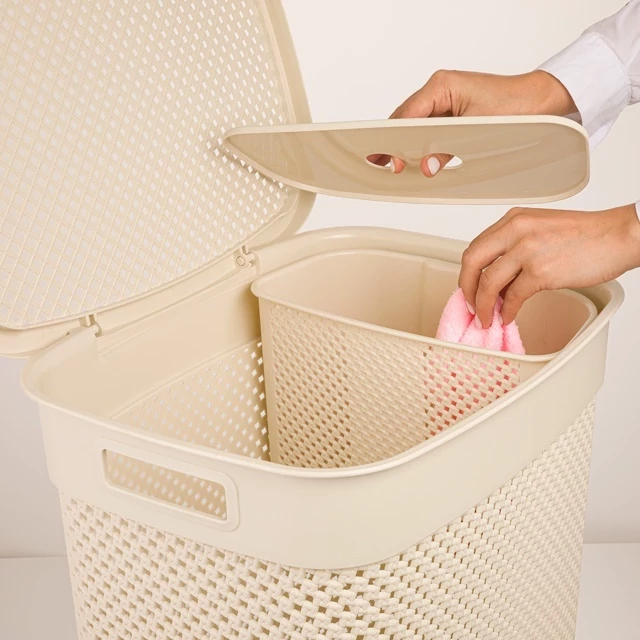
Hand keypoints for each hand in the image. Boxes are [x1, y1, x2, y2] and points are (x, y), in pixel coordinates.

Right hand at [370, 69, 576, 175]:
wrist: (540, 101)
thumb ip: (446, 148)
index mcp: (441, 86)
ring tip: (400, 165)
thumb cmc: (517, 106)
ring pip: (414, 126)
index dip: (396, 140)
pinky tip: (419, 158)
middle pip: (405, 120)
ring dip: (408, 146)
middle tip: (390, 166)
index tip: (390, 159)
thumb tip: (426, 166)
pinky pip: (428, 129)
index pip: (407, 115)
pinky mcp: (451, 112)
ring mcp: (443, 101)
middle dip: (397, 145)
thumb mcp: (477, 131)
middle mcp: (439, 91)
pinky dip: (422, 145)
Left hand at [460, 204, 639, 326]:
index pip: (477, 246)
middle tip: (470, 304)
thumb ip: (515, 249)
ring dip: (483, 305)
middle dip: (466, 287)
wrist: (618, 235)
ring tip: (486, 317)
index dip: (468, 271)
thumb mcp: (540, 230)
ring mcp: (527, 250)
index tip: (469, 286)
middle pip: (472, 261)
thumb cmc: (586, 235)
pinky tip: (508, 317)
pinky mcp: (540, 271)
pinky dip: (507, 311)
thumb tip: (499, 282)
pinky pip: (513, 297)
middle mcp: (516, 230)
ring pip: (488, 282)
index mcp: (513, 219)